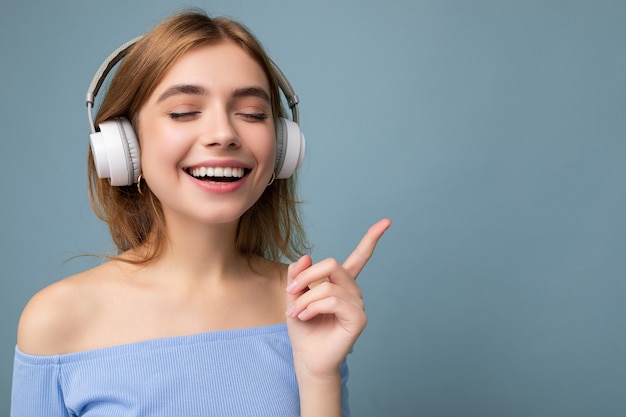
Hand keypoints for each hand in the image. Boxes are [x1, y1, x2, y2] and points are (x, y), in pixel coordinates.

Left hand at [285, 218, 391, 379]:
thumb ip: (298, 275)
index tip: (387, 222)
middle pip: (332, 264)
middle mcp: (353, 291)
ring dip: (305, 298)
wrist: (306, 357)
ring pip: (328, 286)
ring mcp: (358, 304)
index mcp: (341, 283)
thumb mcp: (294, 296)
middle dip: (307, 276)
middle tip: (290, 291)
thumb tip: (306, 256)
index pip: (360, 257)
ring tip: (296, 312)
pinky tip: (306, 316)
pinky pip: (333, 300)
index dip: (372, 238)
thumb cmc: (303, 328)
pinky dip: (314, 306)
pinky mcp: (358, 318)